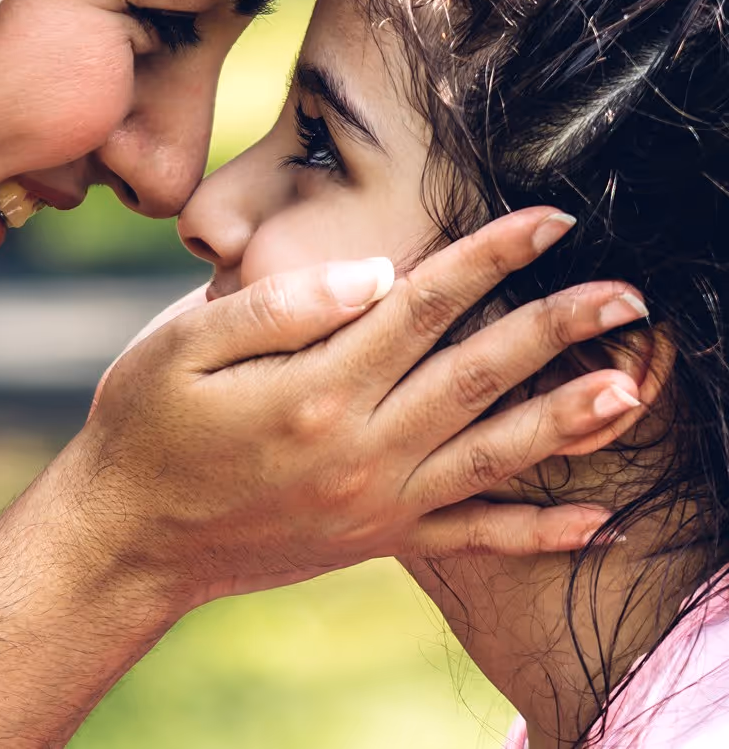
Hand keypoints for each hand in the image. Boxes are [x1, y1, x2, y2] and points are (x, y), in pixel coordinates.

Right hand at [72, 207, 644, 610]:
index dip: (492, 256)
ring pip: (493, 455)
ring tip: (633, 385)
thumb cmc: (143, 427)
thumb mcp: (182, 346)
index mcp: (316, 387)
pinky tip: (591, 523)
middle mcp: (360, 448)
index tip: (550, 220)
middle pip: (479, 374)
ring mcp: (374, 502)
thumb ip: (282, 305)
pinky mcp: (373, 541)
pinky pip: (469, 540)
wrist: (127, 540)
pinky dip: (534, 533)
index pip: (425, 304)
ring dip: (569, 419)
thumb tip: (379, 275)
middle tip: (627, 294)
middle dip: (558, 326)